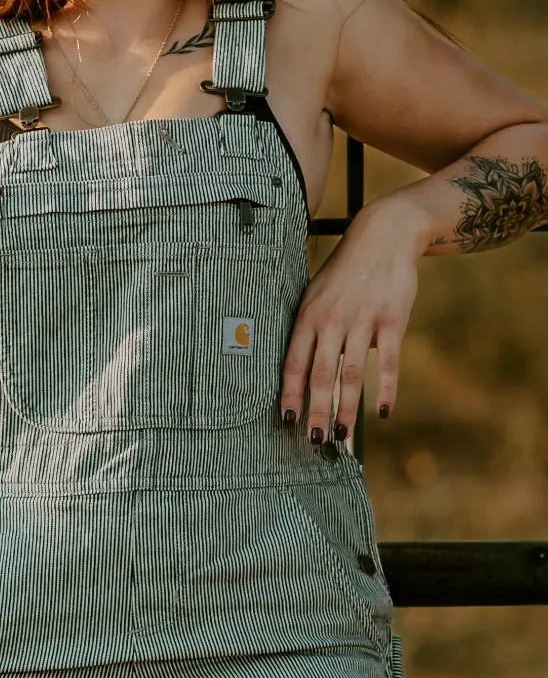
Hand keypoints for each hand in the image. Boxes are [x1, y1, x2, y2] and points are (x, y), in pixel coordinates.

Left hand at [280, 190, 428, 437]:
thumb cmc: (346, 272)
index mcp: (308, 316)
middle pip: (319, 375)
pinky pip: (387, 362)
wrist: (385, 236)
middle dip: (316, 412)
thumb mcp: (316, 295)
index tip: (286, 422)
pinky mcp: (392, 320)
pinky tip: (384, 411)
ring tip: (342, 434)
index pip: (292, 364)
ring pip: (351, 374)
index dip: (289, 395)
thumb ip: (309, 331)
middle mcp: (331, 320)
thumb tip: (301, 371)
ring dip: (346, 408)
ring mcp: (362, 320)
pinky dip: (386, 389)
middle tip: (314, 441)